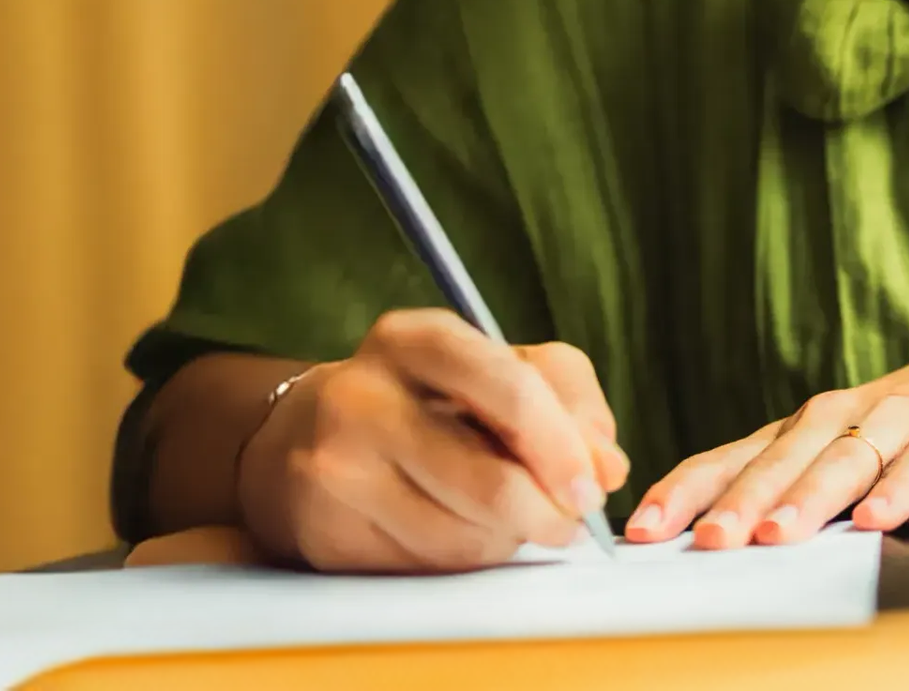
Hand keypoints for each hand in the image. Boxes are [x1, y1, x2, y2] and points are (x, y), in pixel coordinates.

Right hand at [235, 309, 629, 572]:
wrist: (301, 438)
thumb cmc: (421, 399)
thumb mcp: (492, 366)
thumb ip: (565, 396)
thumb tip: (607, 466)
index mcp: (412, 339)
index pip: (508, 388)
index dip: (563, 445)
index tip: (595, 484)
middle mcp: (362, 397)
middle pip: (491, 482)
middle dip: (549, 514)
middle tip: (571, 523)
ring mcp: (336, 469)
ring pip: (467, 538)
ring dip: (506, 539)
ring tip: (499, 514)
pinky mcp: (327, 533)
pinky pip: (430, 568)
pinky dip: (462, 558)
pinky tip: (451, 529)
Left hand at [622, 338, 908, 547]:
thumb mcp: (846, 452)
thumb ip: (794, 487)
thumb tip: (715, 537)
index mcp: (808, 428)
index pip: (734, 457)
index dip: (689, 490)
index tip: (647, 526)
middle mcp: (844, 416)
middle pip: (781, 460)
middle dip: (739, 501)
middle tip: (707, 540)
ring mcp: (900, 418)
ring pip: (845, 459)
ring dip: (809, 497)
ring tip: (779, 534)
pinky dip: (901, 490)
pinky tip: (879, 519)